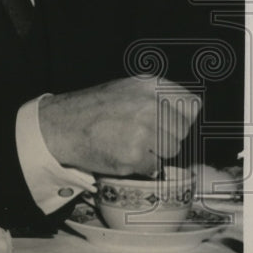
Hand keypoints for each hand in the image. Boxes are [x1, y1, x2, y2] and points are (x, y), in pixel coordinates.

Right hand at [38, 77, 200, 176]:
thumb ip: (156, 97)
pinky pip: (155, 167)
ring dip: (155, 153)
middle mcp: (150, 104)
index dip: (180, 117)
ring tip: (128, 143)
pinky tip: (121, 154)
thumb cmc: (91, 109)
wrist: (60, 126)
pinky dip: (141, 166)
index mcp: (149, 84)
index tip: (166, 122)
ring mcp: (144, 130)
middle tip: (140, 135)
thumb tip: (188, 115)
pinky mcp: (136, 155)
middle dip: (166, 137)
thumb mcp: (125, 89)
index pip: (191, 105)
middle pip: (182, 130)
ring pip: (171, 151)